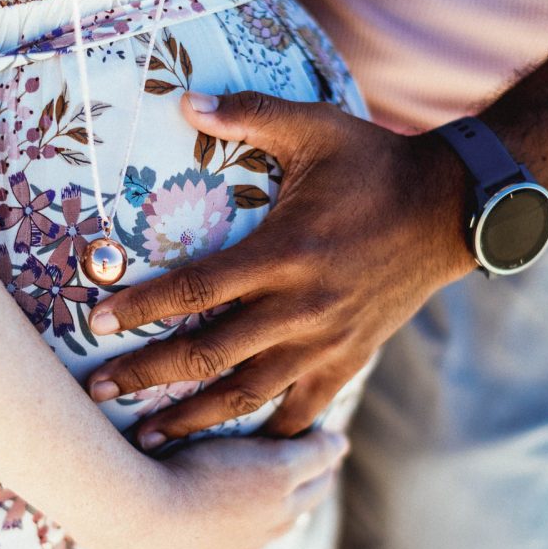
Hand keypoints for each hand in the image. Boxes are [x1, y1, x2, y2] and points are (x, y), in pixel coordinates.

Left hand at [87, 91, 473, 440]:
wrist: (451, 209)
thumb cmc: (375, 164)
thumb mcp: (316, 128)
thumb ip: (250, 112)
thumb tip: (185, 98)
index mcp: (283, 253)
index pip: (195, 288)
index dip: (141, 307)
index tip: (96, 320)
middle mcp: (299, 307)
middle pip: (207, 354)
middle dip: (147, 375)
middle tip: (98, 391)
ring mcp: (325, 341)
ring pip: (247, 394)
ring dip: (193, 418)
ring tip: (147, 437)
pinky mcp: (349, 360)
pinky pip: (302, 410)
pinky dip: (266, 433)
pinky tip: (234, 450)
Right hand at [126, 428, 347, 548]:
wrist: (140, 513)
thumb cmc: (204, 475)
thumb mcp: (273, 461)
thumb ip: (312, 454)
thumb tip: (343, 445)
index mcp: (280, 515)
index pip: (316, 486)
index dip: (322, 463)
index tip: (322, 444)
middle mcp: (255, 543)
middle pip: (284, 517)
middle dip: (291, 495)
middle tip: (289, 471)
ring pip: (243, 539)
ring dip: (246, 522)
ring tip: (241, 501)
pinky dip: (204, 540)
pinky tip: (195, 527)